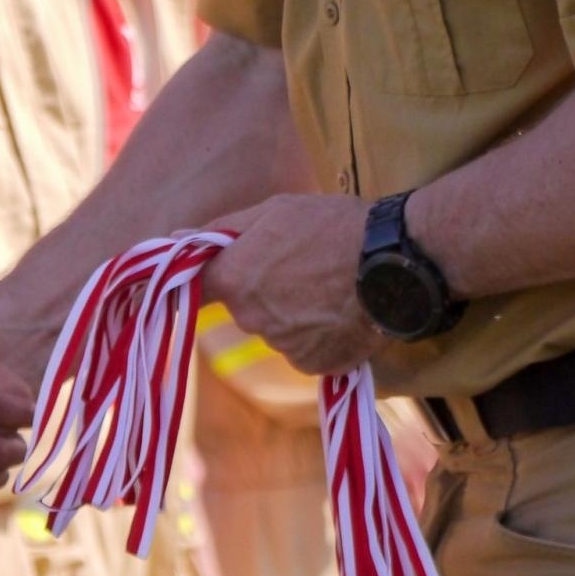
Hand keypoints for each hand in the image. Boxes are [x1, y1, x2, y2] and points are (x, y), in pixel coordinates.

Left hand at [204, 193, 383, 376]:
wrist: (396, 263)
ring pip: (279, 329)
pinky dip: (319, 335)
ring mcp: (284, 347)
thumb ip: (224, 229)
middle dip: (266, 289)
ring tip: (330, 287)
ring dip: (295, 312)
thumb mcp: (276, 210)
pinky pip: (306, 350)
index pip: (199, 289)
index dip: (207, 280)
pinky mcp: (316, 365)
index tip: (214, 275)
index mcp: (236, 280)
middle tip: (303, 264)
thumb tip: (177, 237)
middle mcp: (252, 319)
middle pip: (246, 307)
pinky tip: (342, 311)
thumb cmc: (334, 226)